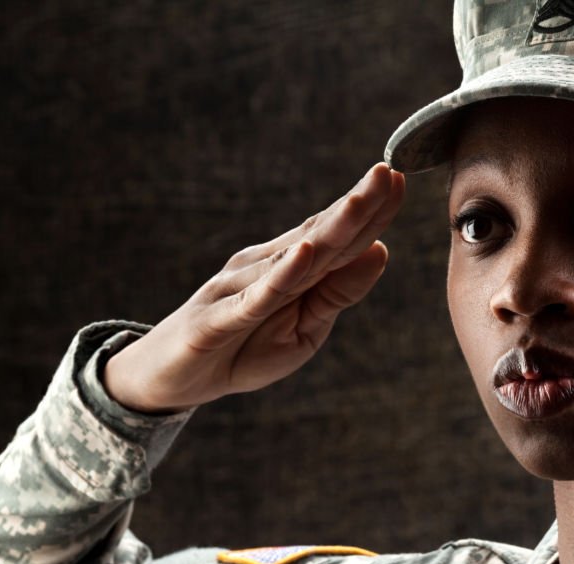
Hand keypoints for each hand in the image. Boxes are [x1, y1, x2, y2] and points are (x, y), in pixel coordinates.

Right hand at [104, 163, 405, 412]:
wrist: (172, 380)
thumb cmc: (243, 349)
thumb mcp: (305, 330)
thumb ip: (338, 293)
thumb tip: (381, 250)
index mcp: (291, 267)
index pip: (337, 235)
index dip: (370, 210)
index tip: (401, 180)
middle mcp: (265, 266)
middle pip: (319, 234)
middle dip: (357, 205)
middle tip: (388, 173)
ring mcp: (238, 287)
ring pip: (292, 258)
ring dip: (328, 229)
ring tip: (361, 202)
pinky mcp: (217, 318)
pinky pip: (254, 297)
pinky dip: (281, 276)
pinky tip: (304, 254)